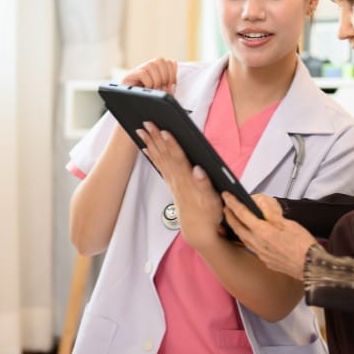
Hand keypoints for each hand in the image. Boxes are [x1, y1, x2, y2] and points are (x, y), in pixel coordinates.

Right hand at [121, 57, 177, 93]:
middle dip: (165, 76)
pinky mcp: (130, 75)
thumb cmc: (148, 98)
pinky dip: (148, 82)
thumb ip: (169, 87)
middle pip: (160, 60)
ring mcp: (138, 70)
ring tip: (154, 89)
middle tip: (162, 88)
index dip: (173, 74)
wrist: (130, 104)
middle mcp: (148, 66)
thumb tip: (173, 80)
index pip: (169, 62)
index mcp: (157, 69)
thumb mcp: (162, 92)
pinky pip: (143, 73)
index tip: (171, 86)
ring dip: (156, 79)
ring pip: (151, 64)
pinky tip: (147, 89)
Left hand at [137, 122, 222, 248]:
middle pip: (165, 155)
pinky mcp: (171, 183)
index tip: (164, 130)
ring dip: (150, 144)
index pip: (178, 159)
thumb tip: (199, 169)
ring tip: (141, 130)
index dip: (171, 144)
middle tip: (146, 123)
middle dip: (155, 138)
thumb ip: (205, 185)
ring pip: (159, 158)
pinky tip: (145, 148)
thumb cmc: (208, 214)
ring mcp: (172, 181)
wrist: (199, 230)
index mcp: (188, 181)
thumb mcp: (213, 201)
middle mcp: (177, 180)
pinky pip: (158, 166)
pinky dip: (151, 155)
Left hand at [222, 192, 316, 280]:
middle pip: (237, 227)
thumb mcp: (289, 224)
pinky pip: (250, 247)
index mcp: (263, 232)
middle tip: (226, 207)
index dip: (233, 203)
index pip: (243, 214)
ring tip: (234, 219)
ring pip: (242, 238)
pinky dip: (245, 238)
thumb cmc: (303, 245)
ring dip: (236, 227)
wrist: (310, 267)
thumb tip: (260, 205)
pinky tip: (248, 235)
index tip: (226, 196)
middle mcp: (257, 244)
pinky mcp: (264, 260)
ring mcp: (260, 253)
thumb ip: (272, 215)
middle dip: (230, 216)